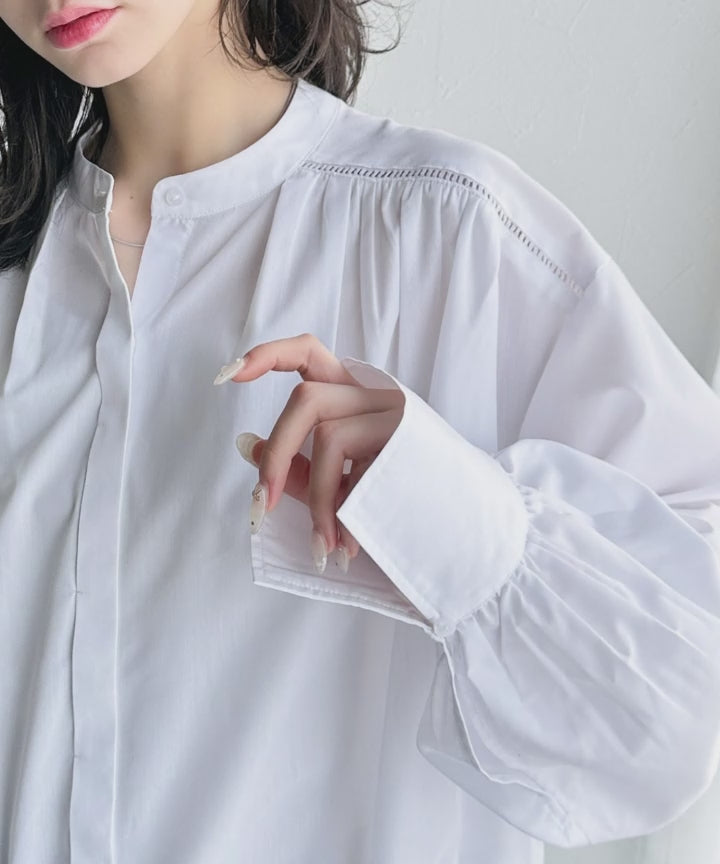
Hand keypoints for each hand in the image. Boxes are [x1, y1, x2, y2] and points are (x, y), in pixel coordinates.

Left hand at [213, 333, 405, 574]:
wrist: (468, 534)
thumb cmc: (400, 509)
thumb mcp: (340, 486)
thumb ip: (298, 467)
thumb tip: (249, 445)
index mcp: (358, 397)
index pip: (311, 354)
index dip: (269, 355)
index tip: (228, 375)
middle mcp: (378, 395)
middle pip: (307, 398)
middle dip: (276, 456)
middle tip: (260, 507)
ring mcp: (396, 413)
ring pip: (328, 435)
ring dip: (315, 499)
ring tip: (322, 546)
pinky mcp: (408, 438)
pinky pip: (354, 469)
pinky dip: (339, 513)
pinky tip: (348, 545)